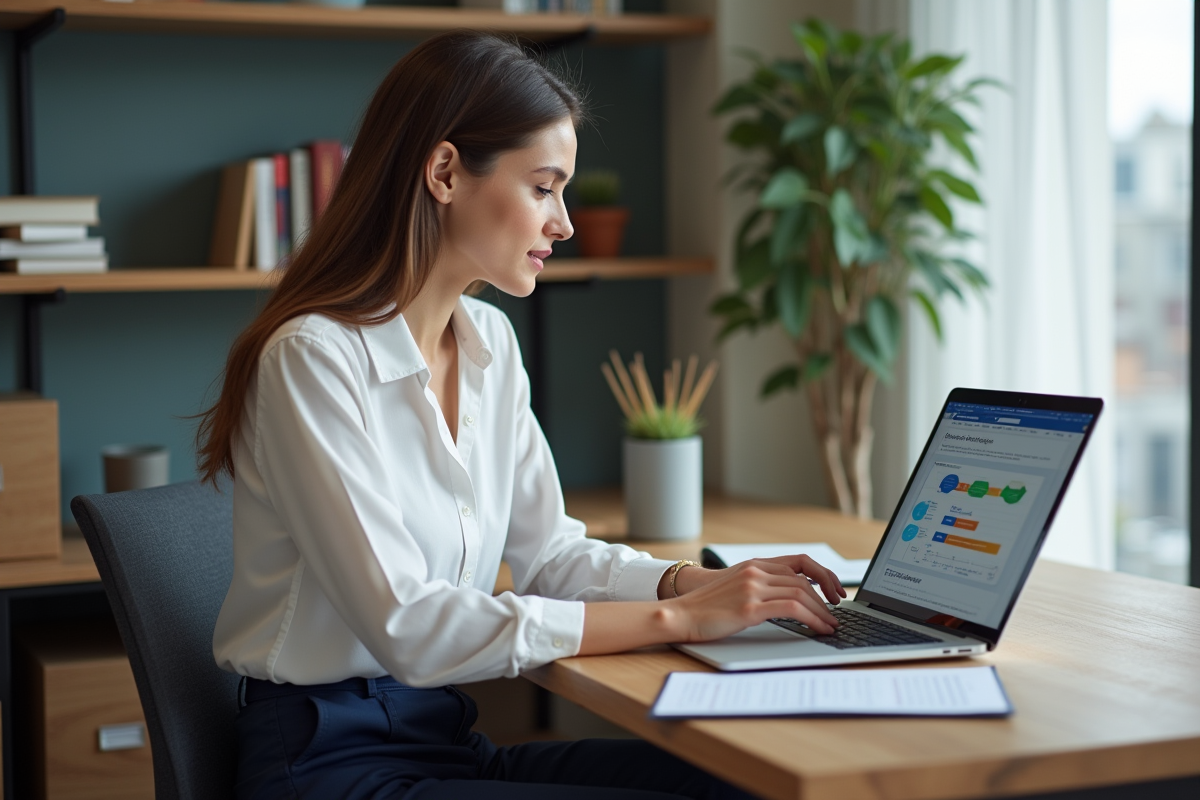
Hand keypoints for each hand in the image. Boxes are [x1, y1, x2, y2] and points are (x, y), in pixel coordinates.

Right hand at [669, 557, 844, 641]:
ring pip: (801, 594)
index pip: (800, 563)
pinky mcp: (750, 607)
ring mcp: (752, 588)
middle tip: (836, 615)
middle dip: (826, 599)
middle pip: (804, 581)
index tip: (835, 591)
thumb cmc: (707, 607)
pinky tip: (819, 629)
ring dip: (822, 612)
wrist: (681, 614)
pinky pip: (792, 609)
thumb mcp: (736, 588)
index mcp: (754, 564)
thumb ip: (760, 585)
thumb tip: (791, 599)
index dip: (823, 576)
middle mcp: (755, 571)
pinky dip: (812, 619)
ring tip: (830, 626)